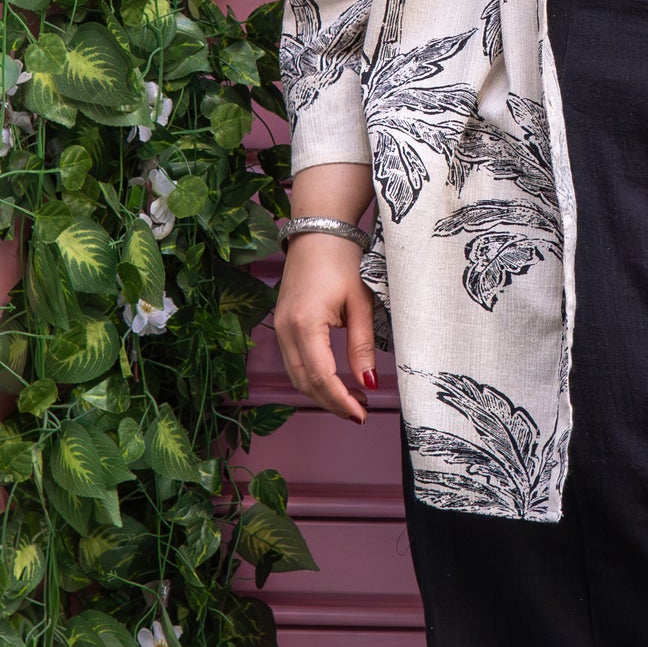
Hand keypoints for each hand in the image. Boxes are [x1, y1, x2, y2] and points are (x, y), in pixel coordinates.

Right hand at [273, 232, 377, 422]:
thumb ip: (362, 347)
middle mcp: (286, 330)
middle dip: (331, 402)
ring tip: (350, 401)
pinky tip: (332, 382)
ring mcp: (279, 328)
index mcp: (306, 324)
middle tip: (358, 413)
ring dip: (321, 393)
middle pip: (305, 382)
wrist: (318, 233)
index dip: (340, 400)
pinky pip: (293, 362)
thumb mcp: (360, 305)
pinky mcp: (281, 325)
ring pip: (296, 375)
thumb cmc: (342, 263)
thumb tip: (368, 382)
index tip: (361, 413)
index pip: (322, 376)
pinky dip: (311, 378)